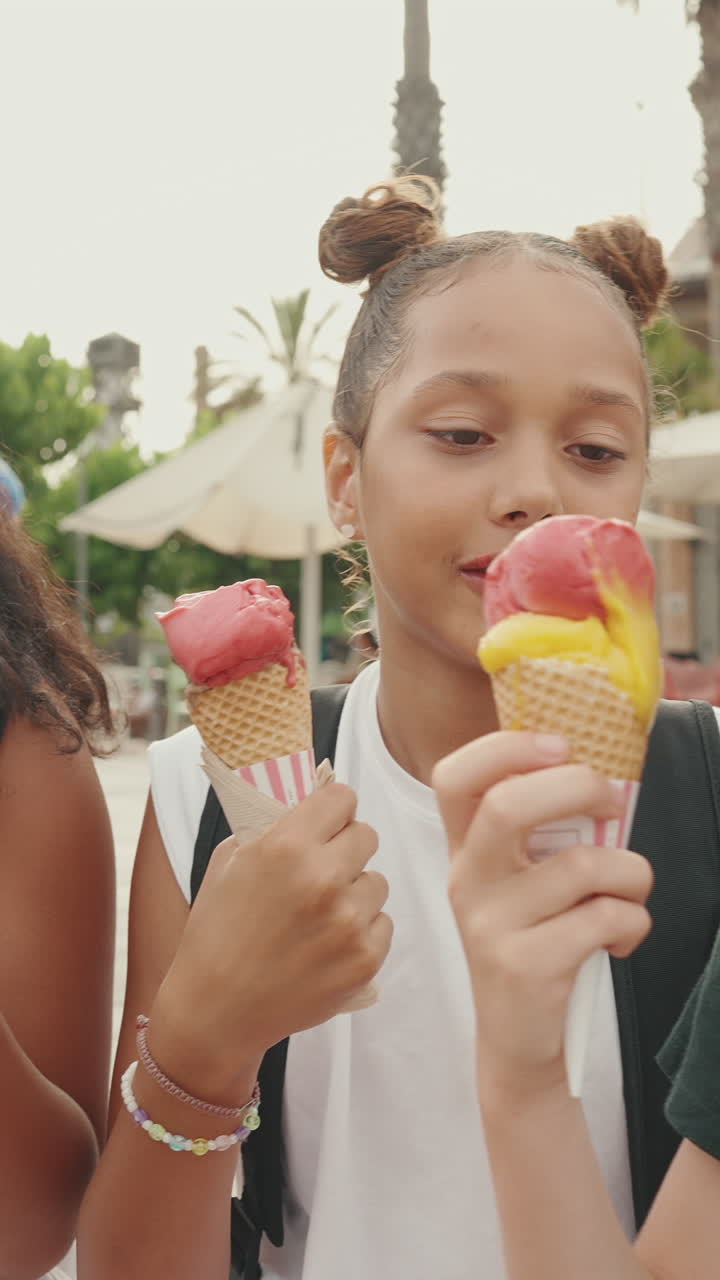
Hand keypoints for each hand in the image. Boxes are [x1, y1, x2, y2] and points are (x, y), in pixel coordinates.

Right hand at [151, 783, 390, 1098]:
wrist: (215, 1012)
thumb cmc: (215, 934)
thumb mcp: (228, 863)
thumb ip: (271, 829)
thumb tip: (308, 804)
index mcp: (286, 847)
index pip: (342, 798)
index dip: (333, 809)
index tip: (326, 821)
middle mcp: (322, 879)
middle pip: (367, 835)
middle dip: (346, 848)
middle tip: (322, 869)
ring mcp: (348, 922)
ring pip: (377, 882)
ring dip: (355, 892)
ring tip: (320, 915)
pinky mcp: (364, 959)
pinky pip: (382, 923)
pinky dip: (361, 931)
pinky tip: (327, 944)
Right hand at [433, 732, 652, 1100]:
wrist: (516, 1036)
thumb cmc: (534, 938)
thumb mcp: (518, 880)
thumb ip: (540, 831)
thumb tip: (600, 776)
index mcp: (464, 848)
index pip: (455, 777)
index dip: (506, 747)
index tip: (560, 745)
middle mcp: (467, 880)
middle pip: (508, 806)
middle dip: (578, 787)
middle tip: (611, 801)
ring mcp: (491, 924)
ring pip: (583, 866)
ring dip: (632, 872)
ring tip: (629, 895)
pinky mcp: (525, 965)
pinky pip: (605, 919)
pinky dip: (634, 922)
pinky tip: (621, 939)